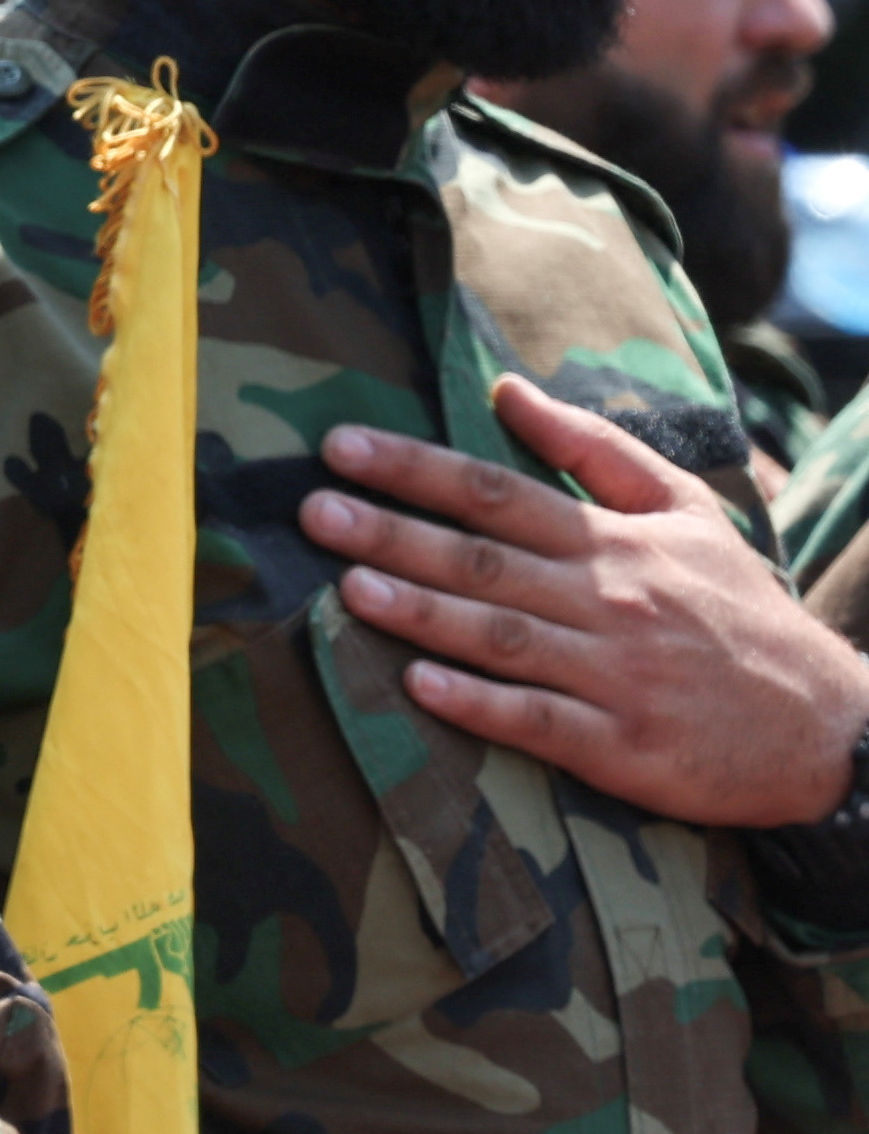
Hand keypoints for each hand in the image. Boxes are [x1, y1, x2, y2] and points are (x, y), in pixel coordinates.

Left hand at [301, 376, 868, 829]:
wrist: (826, 723)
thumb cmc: (735, 609)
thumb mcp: (684, 511)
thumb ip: (593, 448)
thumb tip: (506, 386)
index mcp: (616, 543)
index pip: (500, 493)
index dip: (417, 468)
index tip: (343, 445)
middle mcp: (610, 601)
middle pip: (486, 559)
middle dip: (395, 532)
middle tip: (314, 509)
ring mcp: (614, 675)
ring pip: (503, 637)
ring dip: (424, 612)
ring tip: (348, 587)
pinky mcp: (622, 747)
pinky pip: (540, 722)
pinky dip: (480, 704)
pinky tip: (420, 687)